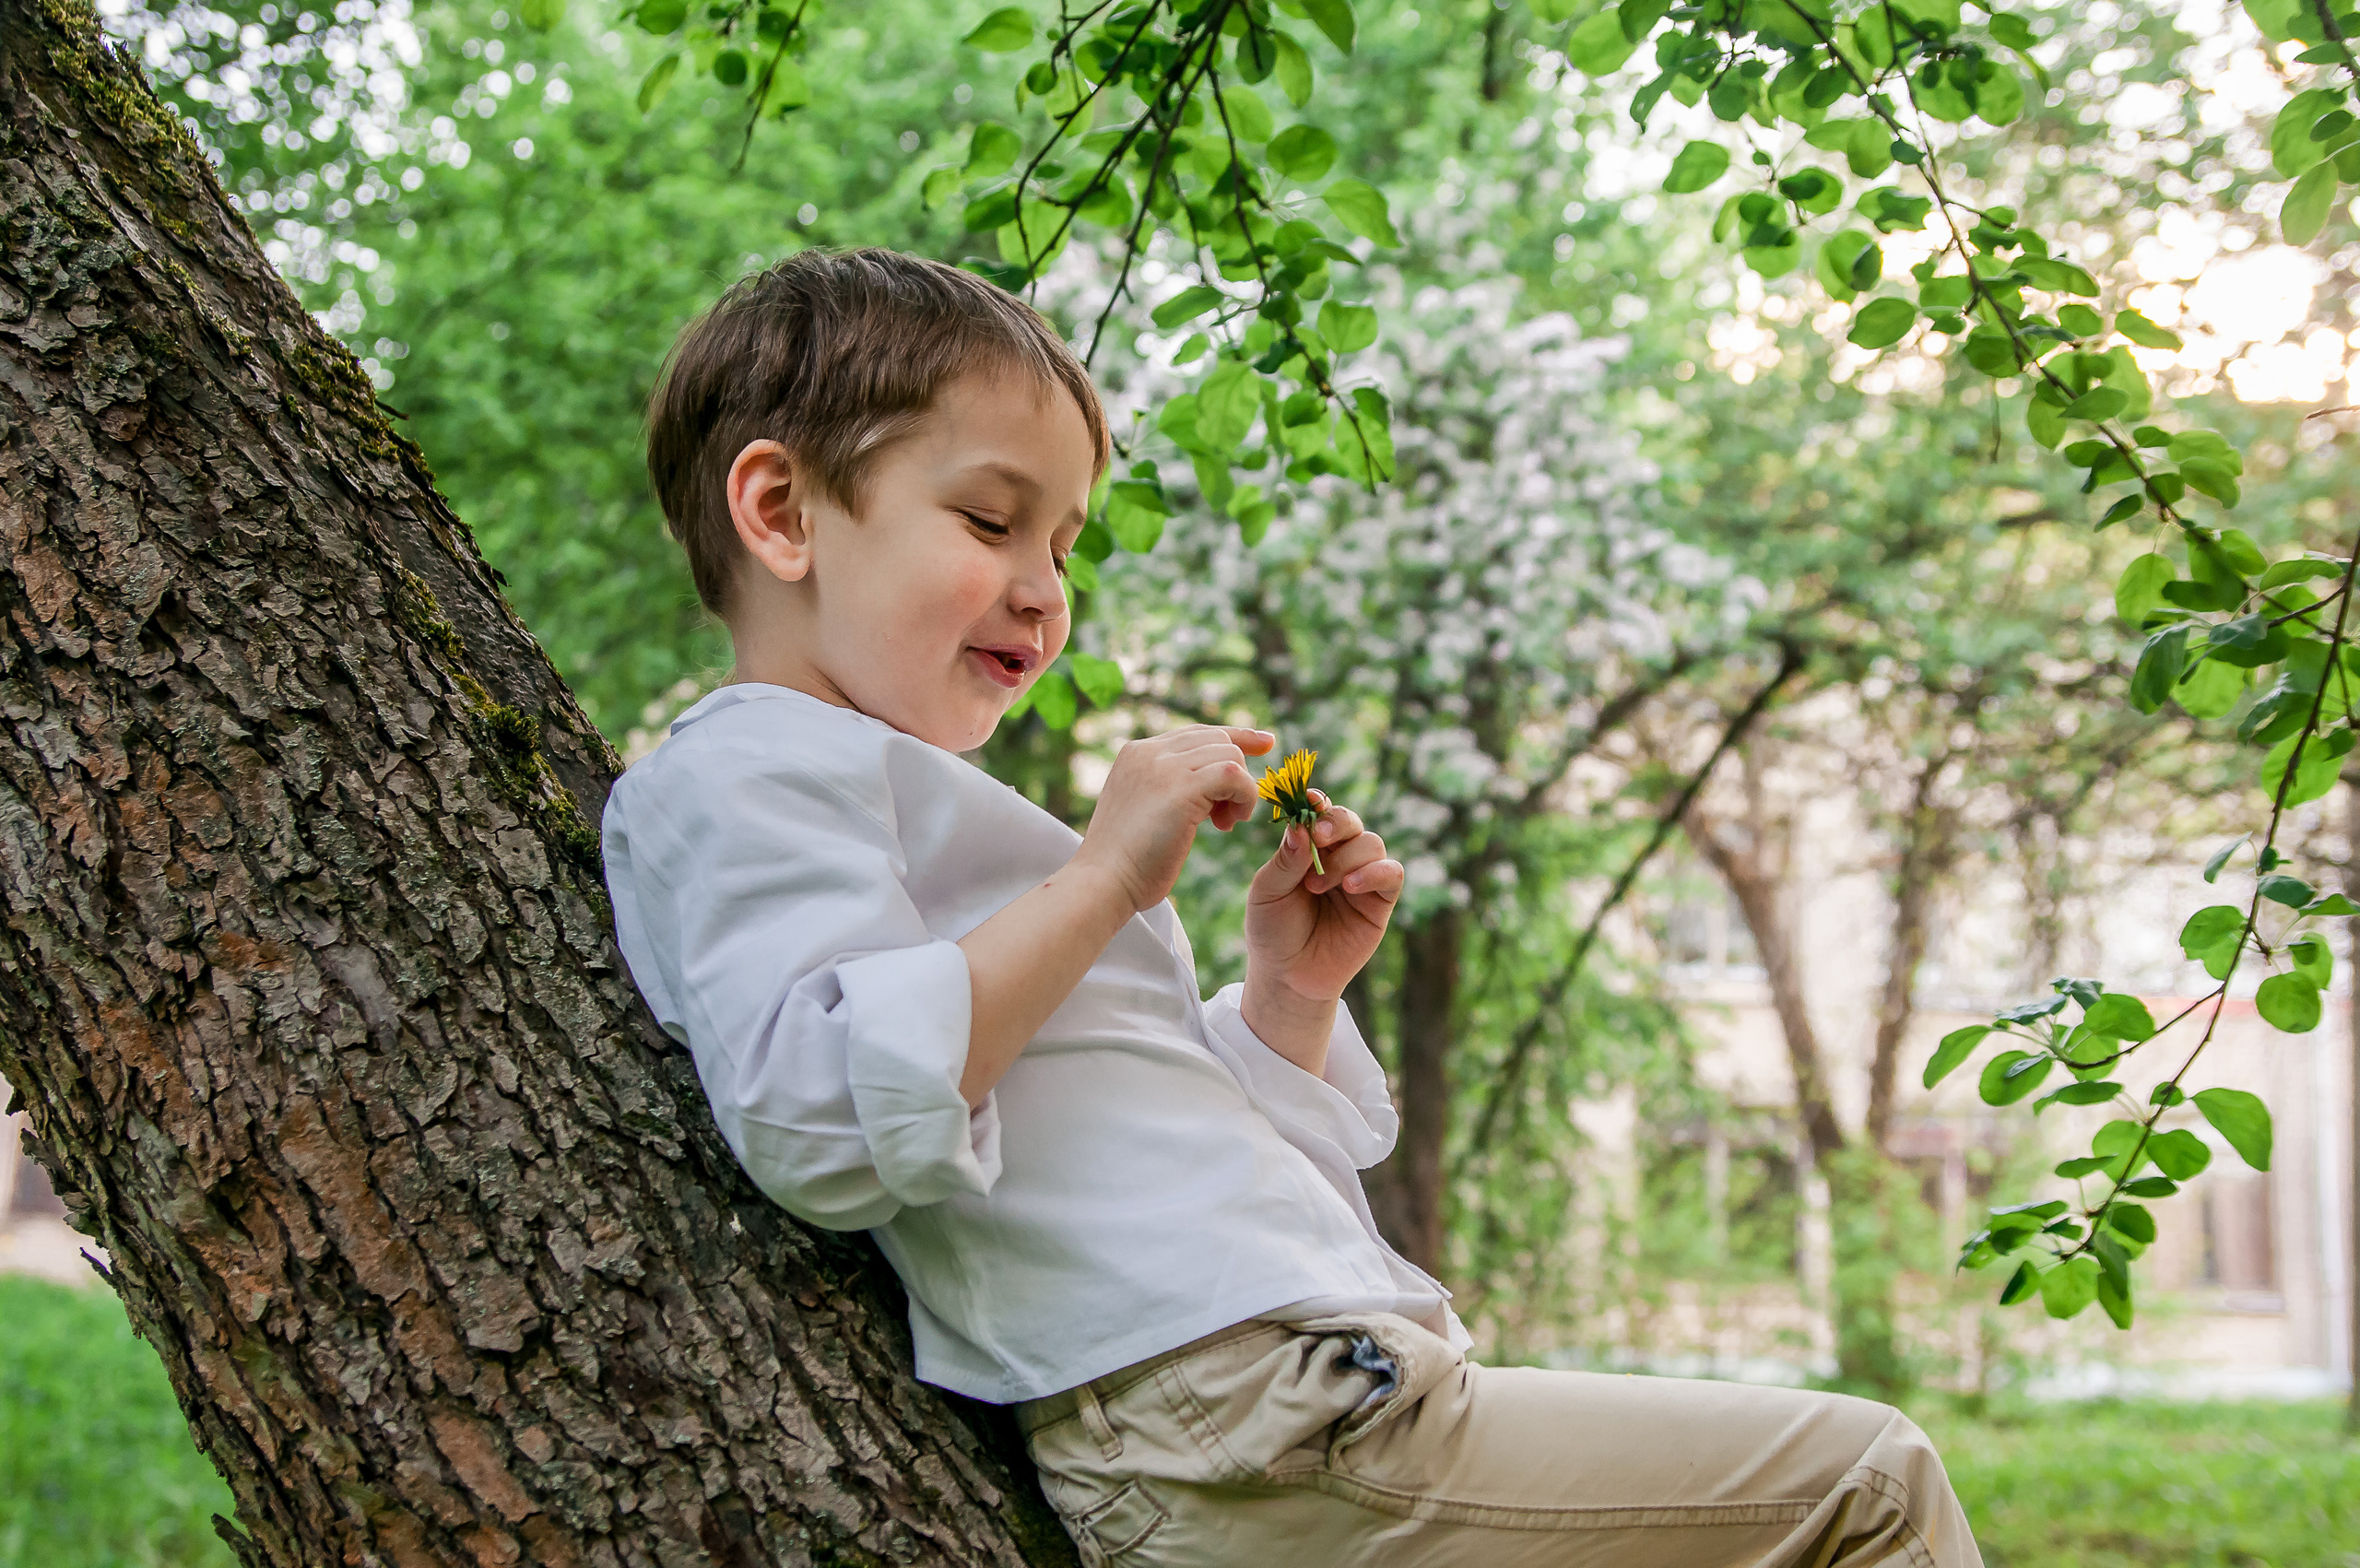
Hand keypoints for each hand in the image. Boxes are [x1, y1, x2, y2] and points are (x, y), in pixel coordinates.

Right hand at [1072, 724, 1273, 911]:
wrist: (1104, 881)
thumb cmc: (1125, 861)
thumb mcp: (1144, 809)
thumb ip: (1169, 788)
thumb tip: (1214, 788)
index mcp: (1136, 753)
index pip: (1196, 733)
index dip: (1235, 737)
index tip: (1265, 744)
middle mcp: (1149, 752)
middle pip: (1217, 739)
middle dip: (1237, 774)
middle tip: (1229, 816)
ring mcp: (1163, 766)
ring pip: (1229, 755)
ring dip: (1240, 790)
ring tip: (1225, 824)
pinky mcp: (1181, 788)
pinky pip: (1233, 774)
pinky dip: (1244, 796)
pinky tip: (1231, 823)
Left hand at [1242, 789, 1403, 1061]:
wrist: (1288, 977)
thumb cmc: (1273, 931)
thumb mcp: (1267, 892)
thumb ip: (1286, 859)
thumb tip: (1301, 825)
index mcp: (1308, 849)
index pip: (1319, 813)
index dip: (1316, 802)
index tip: (1307, 797)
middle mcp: (1338, 857)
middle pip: (1349, 821)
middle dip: (1335, 823)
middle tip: (1317, 837)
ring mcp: (1361, 878)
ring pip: (1371, 843)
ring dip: (1346, 857)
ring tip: (1319, 885)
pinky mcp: (1380, 903)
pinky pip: (1392, 873)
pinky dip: (1375, 872)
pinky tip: (1350, 887)